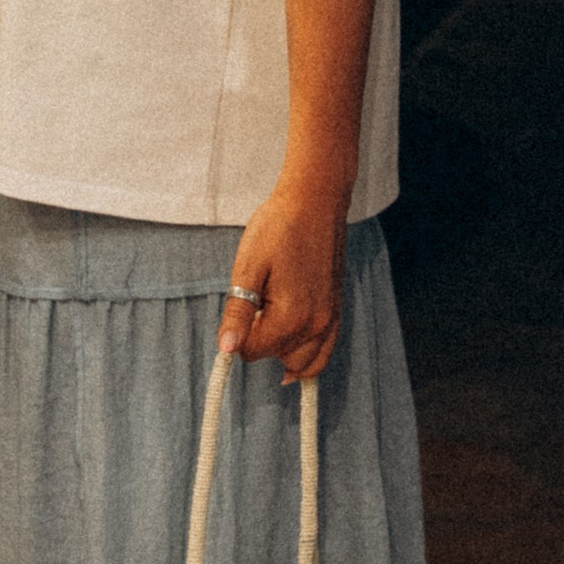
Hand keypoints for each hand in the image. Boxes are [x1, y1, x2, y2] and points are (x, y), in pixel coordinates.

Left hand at [221, 179, 347, 385]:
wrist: (316, 200)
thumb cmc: (279, 226)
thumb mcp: (249, 266)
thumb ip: (238, 312)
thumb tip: (226, 350)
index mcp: (291, 316)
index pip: (251, 351)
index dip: (238, 332)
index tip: (240, 303)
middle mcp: (316, 325)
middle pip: (277, 359)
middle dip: (261, 342)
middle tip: (256, 306)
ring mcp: (331, 318)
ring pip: (305, 364)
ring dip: (284, 352)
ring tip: (270, 325)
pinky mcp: (337, 309)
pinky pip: (325, 351)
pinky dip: (309, 355)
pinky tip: (292, 345)